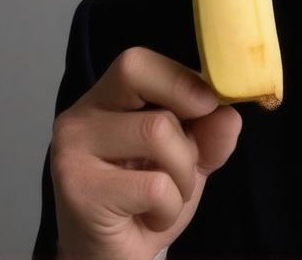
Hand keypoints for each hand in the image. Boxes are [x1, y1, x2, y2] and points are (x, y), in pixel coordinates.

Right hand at [49, 46, 241, 259]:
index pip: (136, 62)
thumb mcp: (189, 160)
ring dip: (181, 176)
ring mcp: (72, 153)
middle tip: (181, 166)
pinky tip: (148, 218)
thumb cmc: (146, 202)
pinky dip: (168, 208)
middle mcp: (80, 119)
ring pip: (158, 133)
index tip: (208, 105)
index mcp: (105, 101)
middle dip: (185, 136)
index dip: (180, 78)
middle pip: (147, 88)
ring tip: (163, 196)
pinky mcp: (79, 190)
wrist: (112, 257)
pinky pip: (154, 185)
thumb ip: (211, 132)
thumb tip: (228, 111)